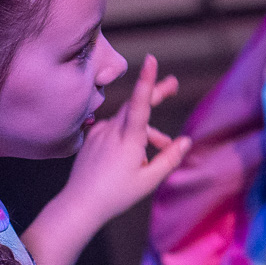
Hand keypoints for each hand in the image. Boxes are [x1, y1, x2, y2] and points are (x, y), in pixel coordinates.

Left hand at [63, 54, 188, 228]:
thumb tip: (185, 141)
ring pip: (127, 120)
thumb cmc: (116, 195)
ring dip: (146, 128)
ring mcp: (100, 132)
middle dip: (156, 93)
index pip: (139, 104)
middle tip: (173, 84)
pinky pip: (114, 128)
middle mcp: (112, 131)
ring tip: (162, 145)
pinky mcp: (92, 137)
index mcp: (128, 140)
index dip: (147, 81)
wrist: (80, 204)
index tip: (151, 60)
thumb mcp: (149, 181)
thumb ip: (169, 159)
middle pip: (136, 104)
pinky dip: (129, 134)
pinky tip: (134, 154)